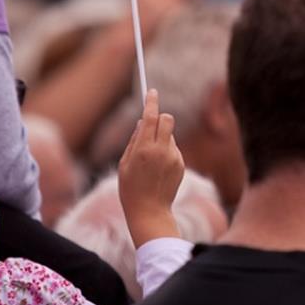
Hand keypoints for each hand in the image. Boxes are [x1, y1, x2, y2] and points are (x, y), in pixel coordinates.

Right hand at [119, 89, 184, 246]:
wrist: (149, 212)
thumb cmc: (130, 188)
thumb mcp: (124, 163)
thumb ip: (134, 140)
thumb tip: (142, 122)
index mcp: (144, 149)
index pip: (150, 117)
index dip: (151, 102)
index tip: (152, 91)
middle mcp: (161, 151)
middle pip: (167, 119)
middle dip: (160, 117)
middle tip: (151, 124)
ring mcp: (173, 158)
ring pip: (169, 135)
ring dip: (161, 138)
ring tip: (150, 160)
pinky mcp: (180, 164)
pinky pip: (173, 149)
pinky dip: (166, 152)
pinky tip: (158, 170)